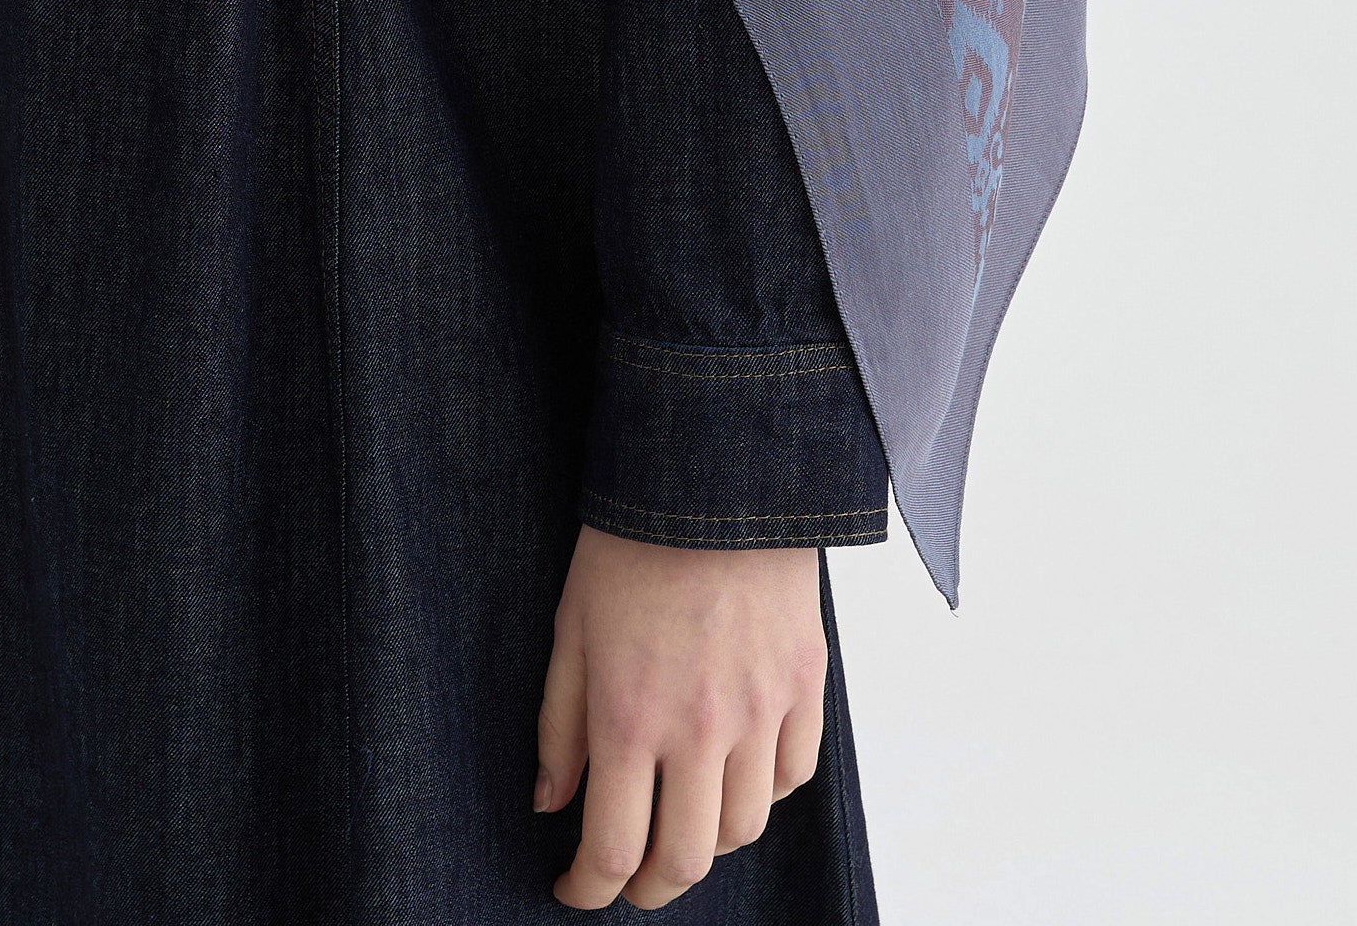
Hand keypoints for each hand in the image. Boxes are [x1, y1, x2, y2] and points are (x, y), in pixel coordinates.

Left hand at [535, 526, 825, 907]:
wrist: (715, 472)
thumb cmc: (629, 543)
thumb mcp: (571, 628)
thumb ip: (559, 726)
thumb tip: (550, 805)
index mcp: (630, 716)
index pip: (611, 849)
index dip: (587, 889)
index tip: (571, 889)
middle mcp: (701, 728)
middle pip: (683, 862)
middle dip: (647, 888)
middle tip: (627, 881)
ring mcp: (762, 710)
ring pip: (741, 829)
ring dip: (705, 845)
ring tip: (678, 825)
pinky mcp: (806, 686)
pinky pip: (792, 777)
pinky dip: (762, 794)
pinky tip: (733, 776)